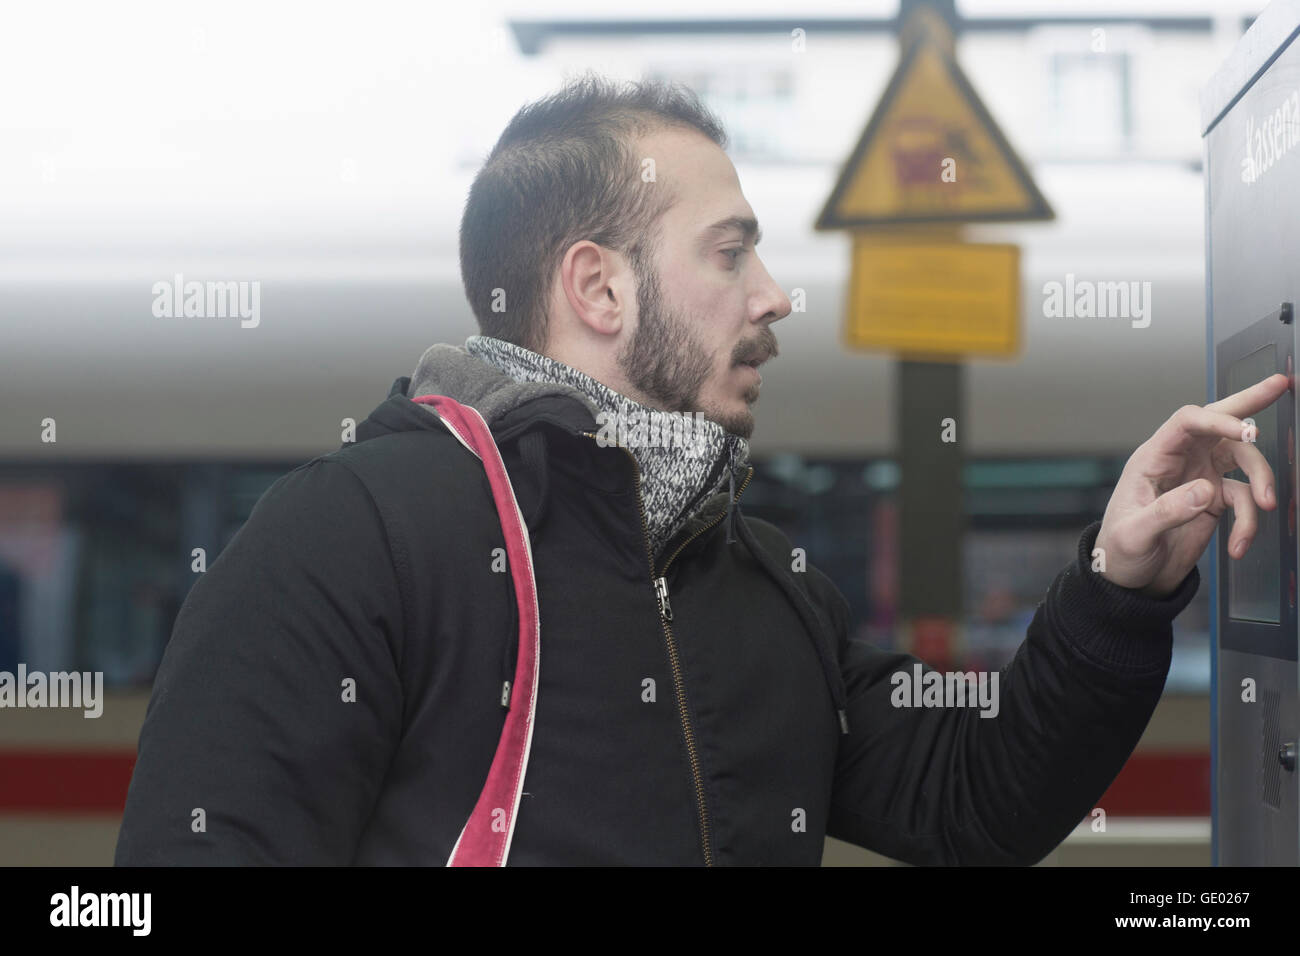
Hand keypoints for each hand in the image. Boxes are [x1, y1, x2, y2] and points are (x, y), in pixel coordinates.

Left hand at [1094, 373, 1292, 597]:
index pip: (1187, 422)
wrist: (1130, 579)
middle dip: (1249, 403)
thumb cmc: (1119, 551)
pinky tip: (1238, 547)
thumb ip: (1166, 512)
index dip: (1219, 420)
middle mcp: (1179, 461)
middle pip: (1217, 422)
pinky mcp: (1214, 500)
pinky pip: (1244, 499)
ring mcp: (1200, 478)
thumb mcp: (1134, 535)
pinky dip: (1249, 522)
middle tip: (1280, 384)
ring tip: (1266, 507)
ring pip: (1242, 459)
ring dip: (1261, 480)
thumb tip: (1204, 490)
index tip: (1248, 432)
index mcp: (1153, 458)